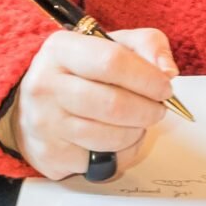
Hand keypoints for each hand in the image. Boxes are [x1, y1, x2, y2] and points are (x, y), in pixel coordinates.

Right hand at [12, 28, 178, 180]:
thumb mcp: (115, 42)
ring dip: (137, 132)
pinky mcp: (49, 156)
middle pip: (112, 104)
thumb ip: (148, 45)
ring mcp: (43, 124)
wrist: (38, 101)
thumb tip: (166, 71)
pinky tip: (120, 138)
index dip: (147, 77)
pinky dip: (122, 153)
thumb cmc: (84, 70)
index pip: (112, 61)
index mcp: (61, 49)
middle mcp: (45, 86)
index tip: (165, 87)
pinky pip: (100, 162)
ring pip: (109, 137)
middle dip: (148, 110)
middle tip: (159, 108)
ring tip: (140, 121)